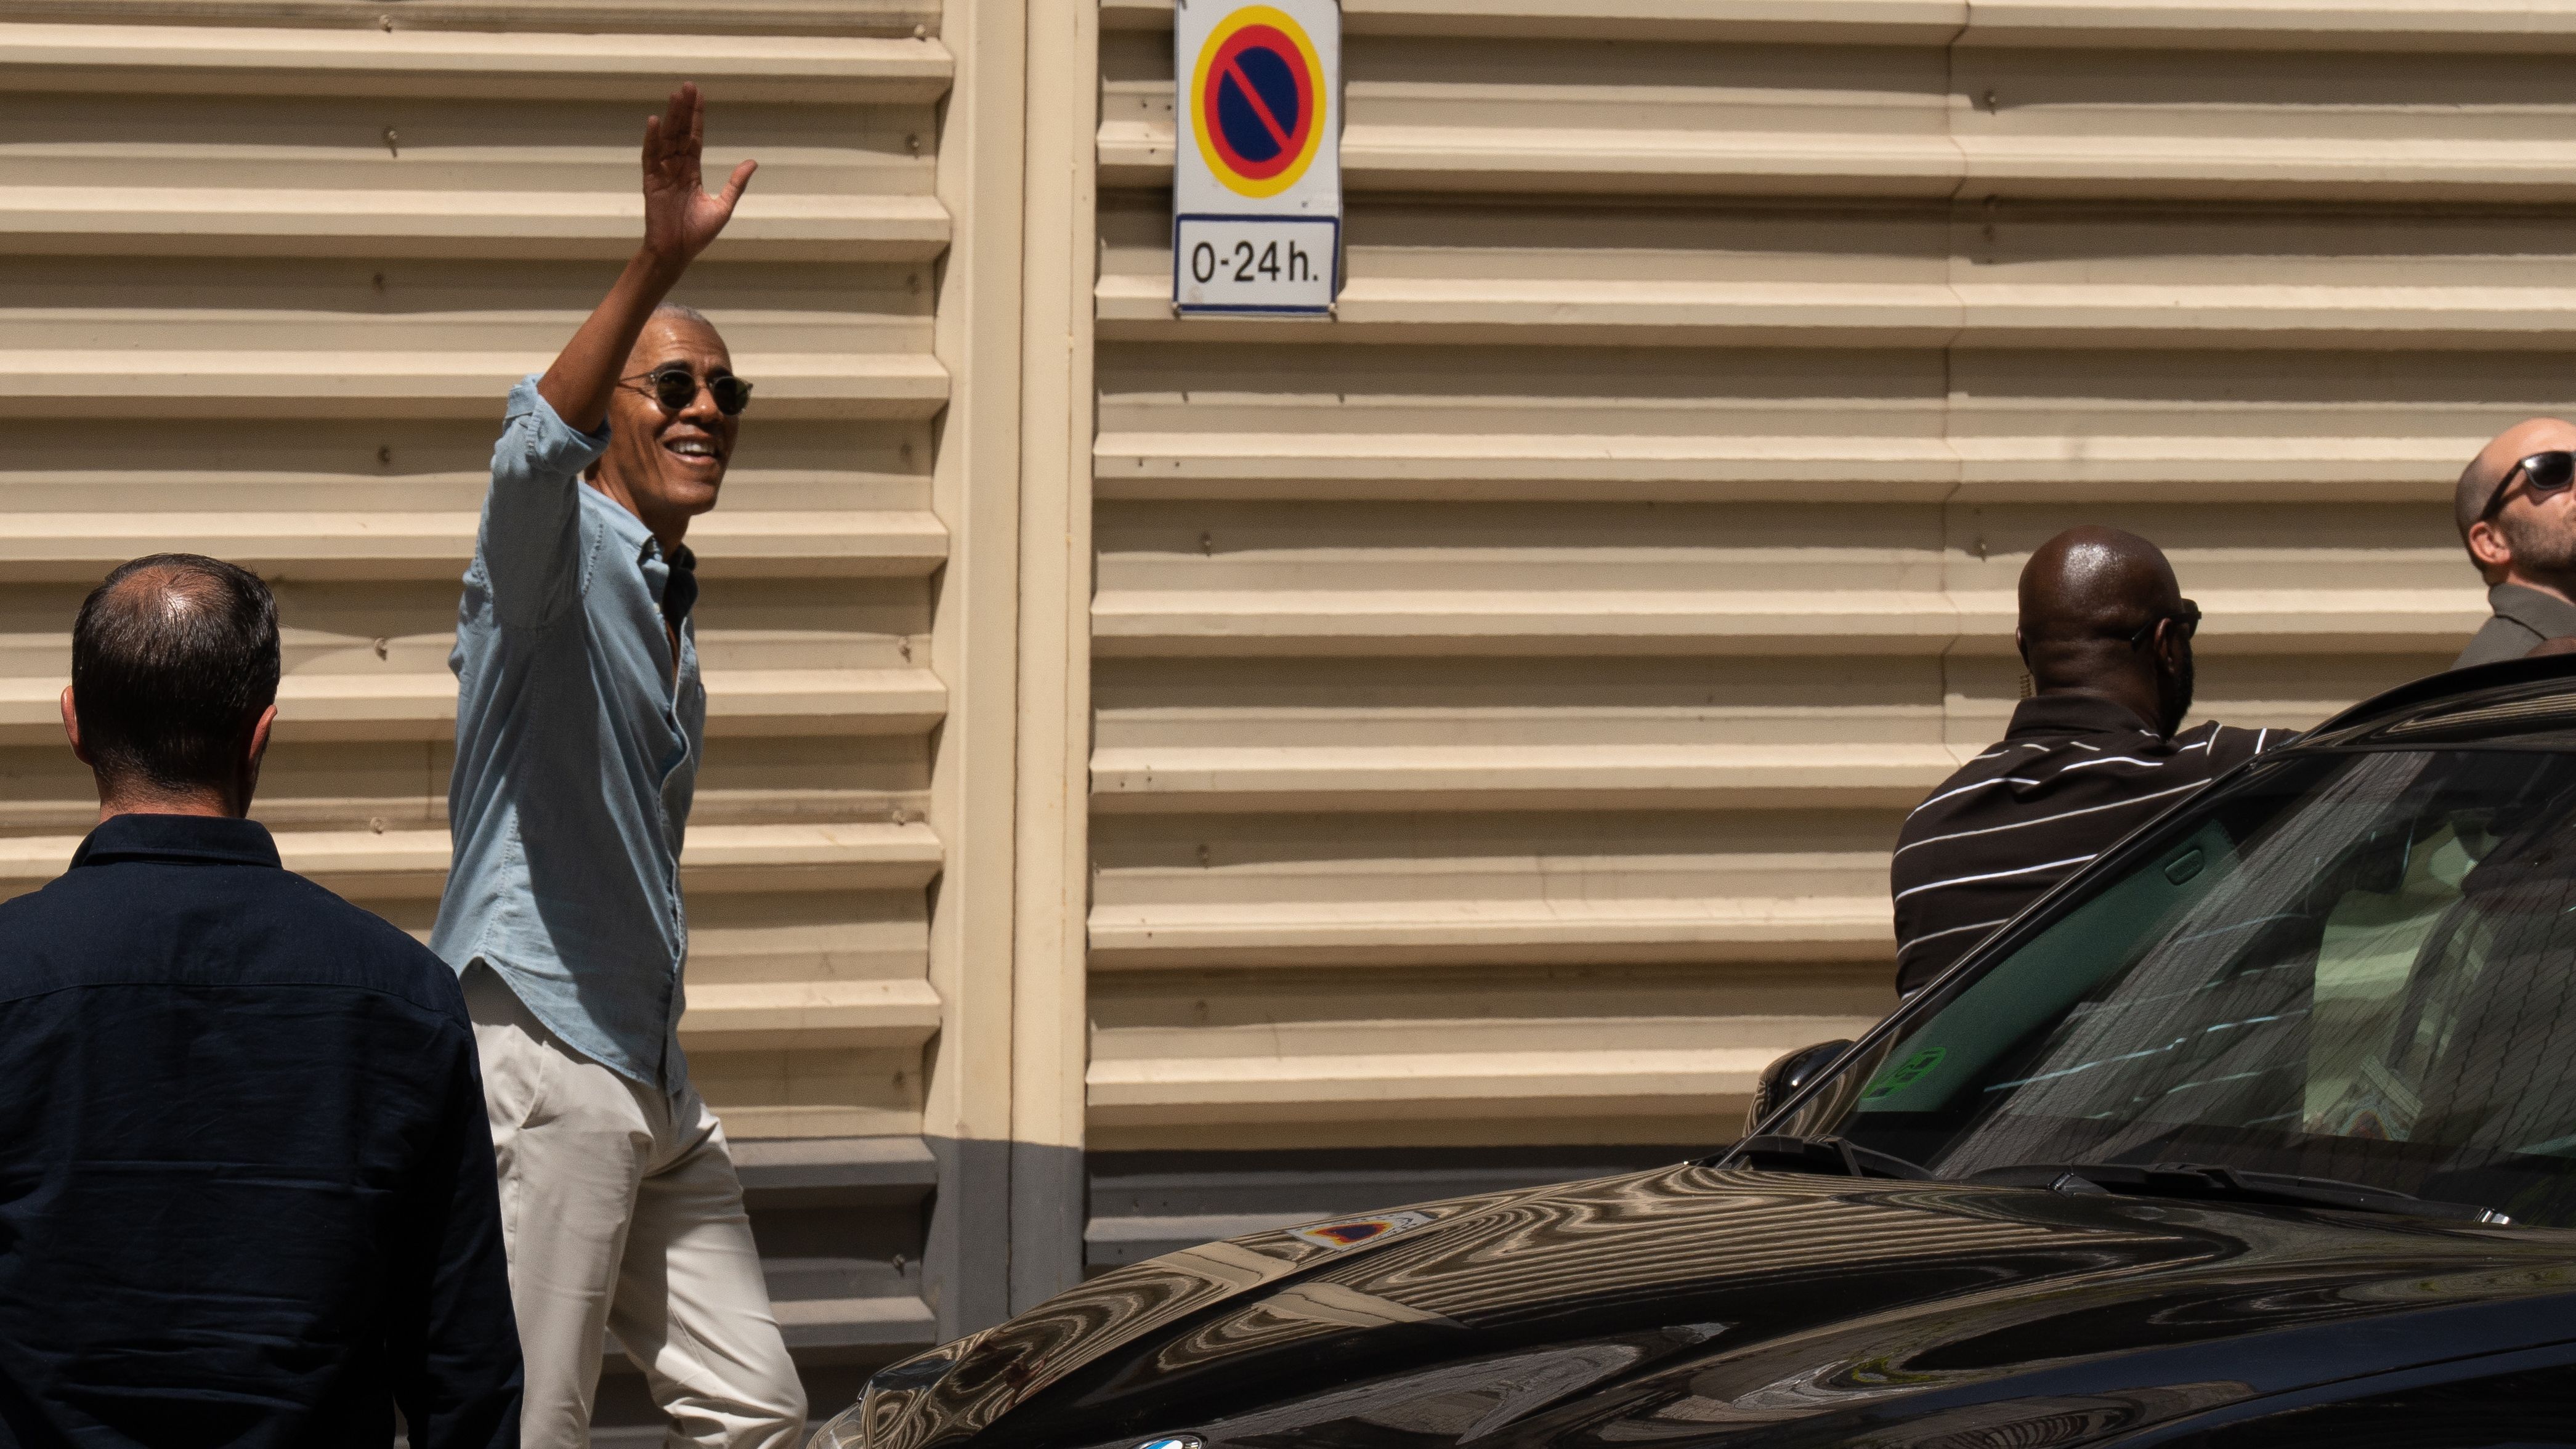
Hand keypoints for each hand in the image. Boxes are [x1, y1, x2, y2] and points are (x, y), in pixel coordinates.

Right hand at [639, 82, 755, 269]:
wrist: (677, 253)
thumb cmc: (697, 234)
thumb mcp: (724, 206)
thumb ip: (736, 183)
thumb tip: (752, 162)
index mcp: (692, 172)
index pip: (694, 138)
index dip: (697, 117)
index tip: (699, 96)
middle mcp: (676, 168)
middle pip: (680, 133)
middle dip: (684, 110)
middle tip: (687, 86)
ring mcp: (662, 174)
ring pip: (666, 140)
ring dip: (670, 118)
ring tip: (675, 96)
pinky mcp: (651, 183)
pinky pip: (650, 158)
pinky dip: (652, 140)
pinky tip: (654, 122)